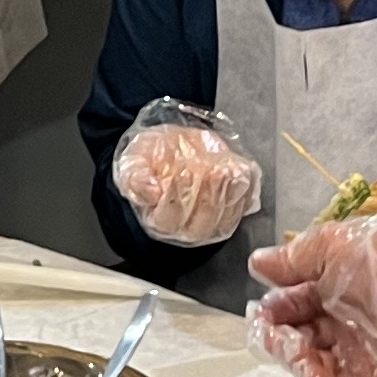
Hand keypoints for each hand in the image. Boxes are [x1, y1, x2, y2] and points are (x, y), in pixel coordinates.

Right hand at [113, 101, 261, 247]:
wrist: (173, 148)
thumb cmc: (152, 158)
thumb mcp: (133, 163)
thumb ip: (136, 178)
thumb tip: (151, 191)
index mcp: (160, 220)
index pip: (169, 220)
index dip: (176, 197)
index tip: (180, 171)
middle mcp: (188, 228)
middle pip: (202, 221)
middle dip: (206, 192)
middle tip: (205, 168)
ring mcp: (214, 221)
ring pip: (225, 217)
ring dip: (227, 190)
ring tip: (222, 167)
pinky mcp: (235, 209)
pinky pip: (244, 205)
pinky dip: (244, 187)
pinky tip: (236, 169)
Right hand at [248, 211, 376, 376]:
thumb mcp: (329, 246)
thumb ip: (291, 260)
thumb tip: (260, 264)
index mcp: (339, 290)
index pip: (296, 307)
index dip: (275, 310)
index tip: (262, 309)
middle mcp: (349, 324)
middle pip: (299, 340)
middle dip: (276, 336)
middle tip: (269, 328)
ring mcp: (361, 356)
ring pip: (312, 368)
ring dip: (291, 358)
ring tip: (290, 342)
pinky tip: (305, 364)